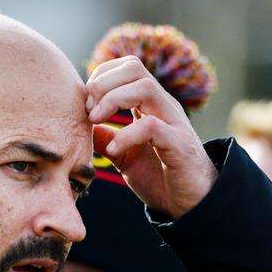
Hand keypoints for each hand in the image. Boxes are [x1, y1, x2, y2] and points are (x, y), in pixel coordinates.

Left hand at [86, 55, 217, 218]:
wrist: (190, 203)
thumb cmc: (159, 177)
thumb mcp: (124, 156)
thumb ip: (106, 139)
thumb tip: (81, 126)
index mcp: (149, 105)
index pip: (127, 67)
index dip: (102, 76)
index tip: (87, 102)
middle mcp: (162, 106)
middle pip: (134, 68)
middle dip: (103, 84)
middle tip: (89, 111)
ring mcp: (173, 122)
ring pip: (145, 88)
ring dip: (113, 100)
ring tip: (95, 122)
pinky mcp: (179, 145)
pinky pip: (151, 126)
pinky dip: (126, 135)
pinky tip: (113, 151)